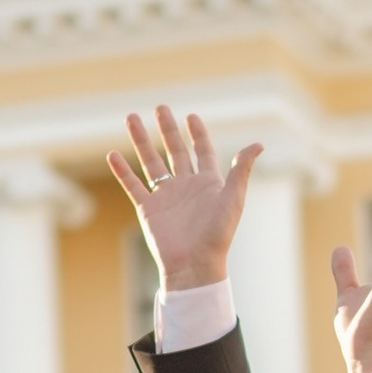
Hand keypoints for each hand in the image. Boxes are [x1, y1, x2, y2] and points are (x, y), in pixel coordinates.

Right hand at [108, 104, 260, 289]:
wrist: (194, 265)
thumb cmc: (217, 235)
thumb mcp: (233, 198)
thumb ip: (241, 169)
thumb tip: (258, 144)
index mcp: (207, 183)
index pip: (202, 151)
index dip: (197, 134)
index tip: (191, 116)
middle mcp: (185, 186)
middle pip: (174, 150)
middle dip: (167, 129)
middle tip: (160, 108)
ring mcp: (165, 196)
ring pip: (150, 162)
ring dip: (140, 140)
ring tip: (131, 118)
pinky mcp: (148, 208)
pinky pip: (133, 185)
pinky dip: (123, 170)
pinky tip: (112, 154)